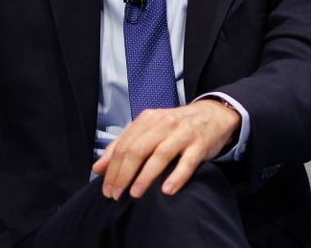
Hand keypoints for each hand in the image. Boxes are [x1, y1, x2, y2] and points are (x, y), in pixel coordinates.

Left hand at [91, 99, 239, 199]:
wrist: (212, 115)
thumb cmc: (175, 126)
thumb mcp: (148, 129)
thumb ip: (123, 145)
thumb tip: (98, 168)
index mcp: (147, 119)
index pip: (123, 145)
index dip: (112, 167)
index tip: (105, 188)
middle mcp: (163, 123)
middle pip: (137, 150)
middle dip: (123, 174)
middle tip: (115, 195)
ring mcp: (182, 133)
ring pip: (160, 155)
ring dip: (145, 177)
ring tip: (134, 194)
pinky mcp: (199, 145)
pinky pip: (187, 162)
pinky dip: (176, 176)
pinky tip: (167, 191)